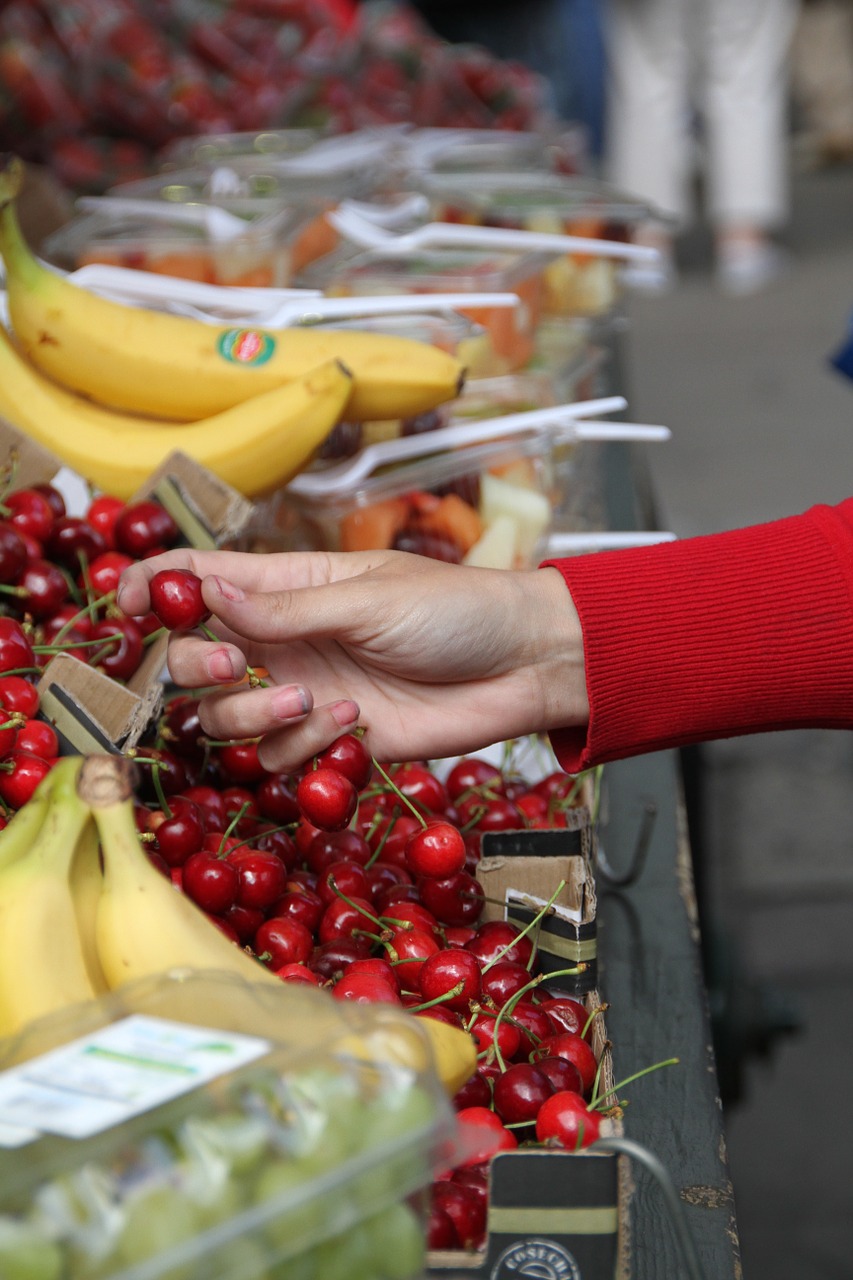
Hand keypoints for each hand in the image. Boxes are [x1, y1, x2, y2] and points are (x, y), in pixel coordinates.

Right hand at [118, 548, 587, 770]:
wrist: (519, 667)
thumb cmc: (454, 611)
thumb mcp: (369, 599)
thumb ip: (286, 608)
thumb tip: (206, 595)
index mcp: (286, 585)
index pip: (199, 578)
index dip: (154, 586)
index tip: (126, 604)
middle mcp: (281, 640)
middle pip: (191, 657)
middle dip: (194, 663)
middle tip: (232, 661)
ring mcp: (301, 693)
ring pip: (223, 718)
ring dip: (250, 714)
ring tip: (311, 701)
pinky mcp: (328, 741)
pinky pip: (275, 758)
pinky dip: (300, 747)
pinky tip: (353, 723)